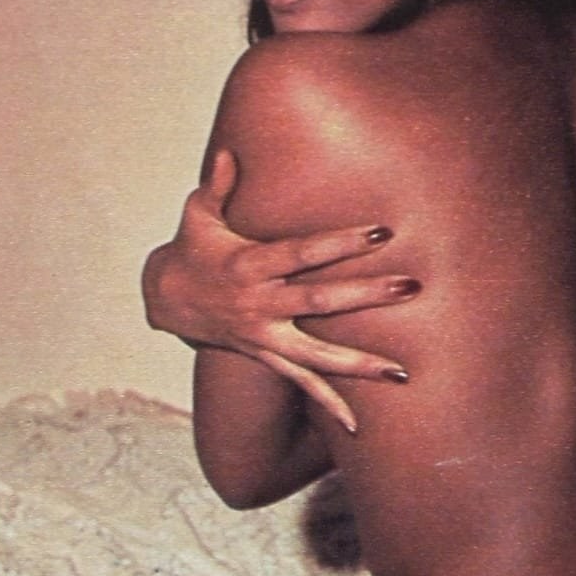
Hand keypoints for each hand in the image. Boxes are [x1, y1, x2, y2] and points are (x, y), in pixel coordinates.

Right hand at [143, 150, 416, 429]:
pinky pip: (301, 384)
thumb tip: (231, 152)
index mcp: (249, 264)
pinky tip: (359, 424)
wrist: (166, 300)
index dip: (339, 243)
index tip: (380, 231)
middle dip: (366, 294)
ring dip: (360, 362)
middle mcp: (259, 304)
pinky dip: (329, 404)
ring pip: (316, 356)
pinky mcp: (266, 357)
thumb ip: (221, 185)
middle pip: (319, 302)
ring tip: (402, 370)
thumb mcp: (199, 214)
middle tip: (409, 286)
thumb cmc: (195, 248)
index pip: (302, 252)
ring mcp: (264, 337)